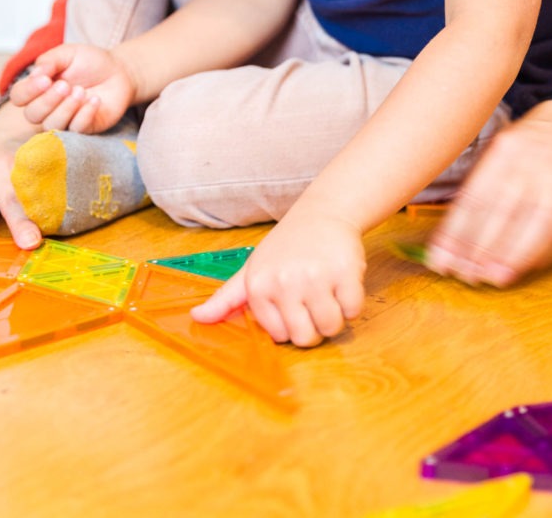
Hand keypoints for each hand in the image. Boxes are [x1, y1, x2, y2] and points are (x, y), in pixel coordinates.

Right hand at [9, 43, 135, 132]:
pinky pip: (77, 130)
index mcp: (39, 88)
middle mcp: (47, 107)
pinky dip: (84, 115)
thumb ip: (49, 61)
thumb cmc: (90, 62)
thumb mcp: (68, 53)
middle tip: (65, 85)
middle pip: (32, 115)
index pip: (19, 97)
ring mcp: (65, 120)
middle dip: (47, 101)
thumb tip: (34, 74)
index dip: (28, 91)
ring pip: (52, 125)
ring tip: (81, 92)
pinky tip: (95, 100)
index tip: (45, 79)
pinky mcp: (84, 128)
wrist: (119, 71)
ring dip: (65, 109)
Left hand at [192, 204, 365, 346]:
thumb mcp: (251, 269)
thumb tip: (197, 317)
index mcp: (258, 286)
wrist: (321, 213)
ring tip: (327, 290)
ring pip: (331, 327)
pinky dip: (353, 302)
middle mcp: (284, 282)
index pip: (281, 337)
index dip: (292, 324)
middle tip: (313, 301)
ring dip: (335, 315)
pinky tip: (342, 281)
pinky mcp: (345, 272)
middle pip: (306, 338)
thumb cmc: (285, 247)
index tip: (293, 303)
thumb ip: (226, 298)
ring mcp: (315, 276)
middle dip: (315, 327)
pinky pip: (354, 311)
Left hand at [425, 105, 551, 285]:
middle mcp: (530, 166)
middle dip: (476, 249)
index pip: (474, 198)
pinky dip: (535, 255)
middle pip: (498, 215)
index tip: (439, 257)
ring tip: (487, 278)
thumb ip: (481, 180)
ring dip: (505, 258)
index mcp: (504, 150)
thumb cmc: (533, 141)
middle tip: (460, 273)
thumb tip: (453, 227)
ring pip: (528, 228)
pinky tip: (518, 269)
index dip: (455, 233)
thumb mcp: (502, 147)